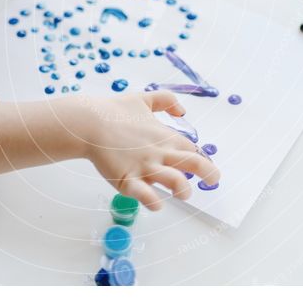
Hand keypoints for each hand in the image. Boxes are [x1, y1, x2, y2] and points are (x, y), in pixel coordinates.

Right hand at [78, 90, 219, 209]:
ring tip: (183, 194)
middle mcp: (159, 152)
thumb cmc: (114, 111)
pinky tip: (157, 204)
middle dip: (209, 173)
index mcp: (165, 136)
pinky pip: (145, 195)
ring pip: (175, 181)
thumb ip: (166, 101)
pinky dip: (154, 202)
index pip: (192, 150)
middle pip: (194, 163)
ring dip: (183, 190)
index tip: (201, 166)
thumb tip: (182, 110)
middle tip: (214, 180)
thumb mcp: (144, 98)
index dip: (200, 159)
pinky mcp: (126, 179)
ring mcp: (144, 166)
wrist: (89, 121)